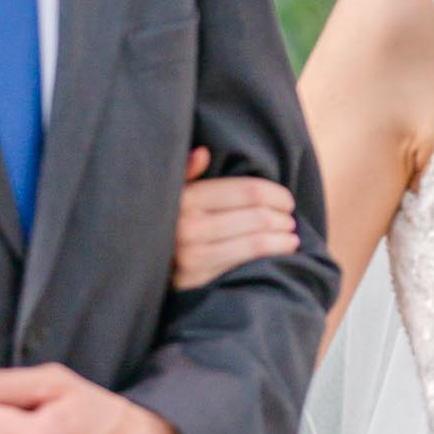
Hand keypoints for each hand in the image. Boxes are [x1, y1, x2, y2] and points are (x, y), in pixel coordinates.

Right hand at [173, 146, 297, 288]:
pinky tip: (283, 250)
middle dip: (283, 217)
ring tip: (291, 235)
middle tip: (290, 219)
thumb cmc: (167, 223)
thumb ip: (188, 173)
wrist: (142, 265)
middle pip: (258, 217)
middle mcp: (188, 227)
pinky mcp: (199, 281)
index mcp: (187, 199)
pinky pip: (248, 264)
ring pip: (258, 242)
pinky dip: (274, 255)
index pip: (249, 191)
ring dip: (284, 238)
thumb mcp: (172, 194)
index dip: (276, 194)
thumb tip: (203, 152)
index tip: (287, 200)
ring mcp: (193, 257)